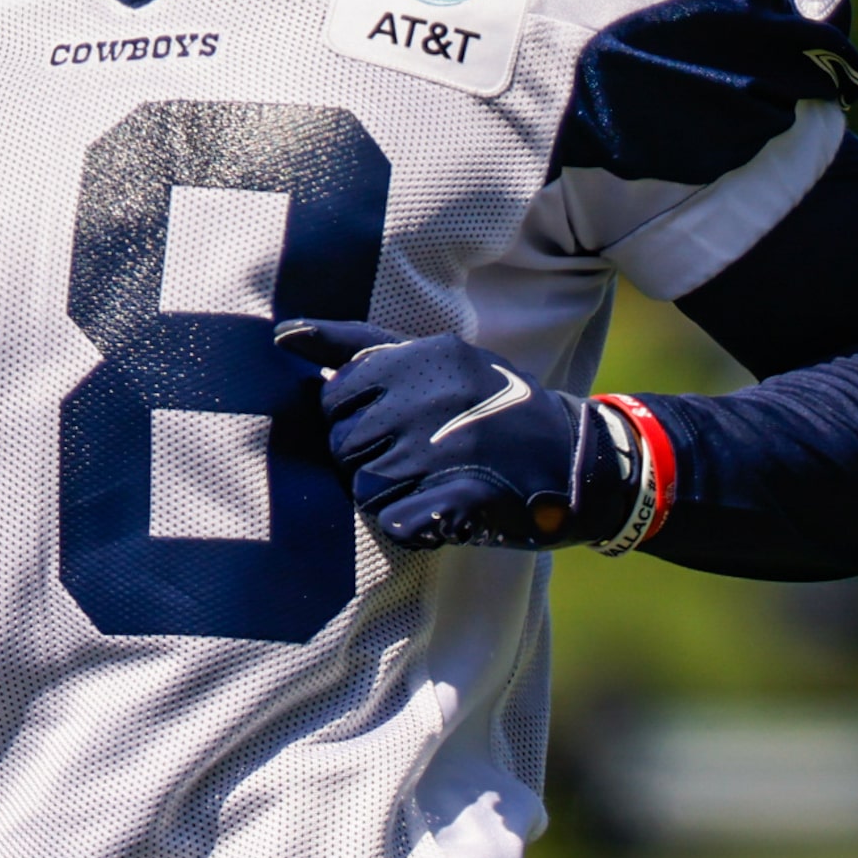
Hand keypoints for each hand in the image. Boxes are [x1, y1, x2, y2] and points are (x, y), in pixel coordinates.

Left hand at [274, 320, 644, 550]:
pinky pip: (395, 522)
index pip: (334, 398)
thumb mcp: (437, 356)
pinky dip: (410, 524)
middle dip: (365, 460)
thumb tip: (282, 333)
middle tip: (412, 459)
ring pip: (362, 489)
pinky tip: (438, 509)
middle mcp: (429, 399)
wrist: (576, 459)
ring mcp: (445, 451)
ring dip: (387, 495)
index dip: (350, 421)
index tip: (387, 426)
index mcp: (423, 357)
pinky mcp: (460, 501)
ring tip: (428, 483)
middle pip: (343, 447)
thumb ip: (357, 344)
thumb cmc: (494, 403)